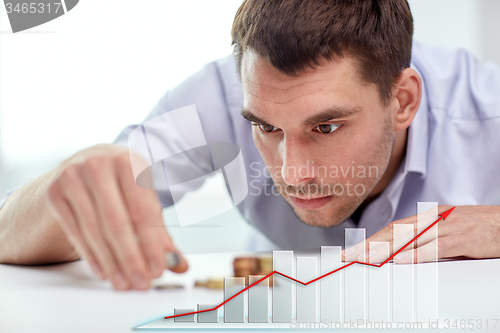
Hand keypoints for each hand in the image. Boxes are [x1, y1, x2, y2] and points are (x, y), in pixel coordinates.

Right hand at [45, 144, 187, 289]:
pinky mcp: (55, 192)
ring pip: (94, 230)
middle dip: (131, 258)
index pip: (143, 211)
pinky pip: (75, 232)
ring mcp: (73, 177)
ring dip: (111, 262)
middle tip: (140, 283)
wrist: (85, 161)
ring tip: (123, 283)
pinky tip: (104, 271)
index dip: (151, 244)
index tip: (158, 269)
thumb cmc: (121, 182)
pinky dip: (91, 256)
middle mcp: (99, 165)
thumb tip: (179, 264)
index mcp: (129, 162)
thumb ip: (160, 231)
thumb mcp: (144, 197)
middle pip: (117, 222)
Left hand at [342, 205, 499, 263]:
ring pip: (409, 238)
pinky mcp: (462, 239)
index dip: (372, 238)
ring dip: (384, 249)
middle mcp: (434, 220)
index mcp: (429, 217)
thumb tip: (403, 252)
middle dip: (370, 243)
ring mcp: (447, 228)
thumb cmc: (479, 227)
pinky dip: (415, 254)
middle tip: (350, 255)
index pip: (394, 227)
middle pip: (395, 231)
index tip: (354, 249)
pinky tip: (399, 260)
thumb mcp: (448, 229)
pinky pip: (435, 247)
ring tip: (364, 258)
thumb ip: (427, 238)